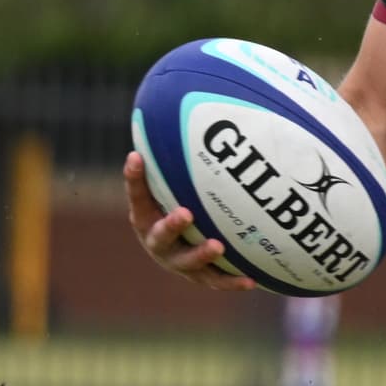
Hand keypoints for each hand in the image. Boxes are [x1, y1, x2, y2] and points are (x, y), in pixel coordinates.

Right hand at [125, 151, 256, 290]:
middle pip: (159, 236)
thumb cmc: (177, 201)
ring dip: (200, 255)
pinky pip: (215, 281)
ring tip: (218, 246)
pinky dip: (231, 281)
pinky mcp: (199, 277)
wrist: (179, 247)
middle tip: (185, 213)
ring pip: (187, 263)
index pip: (137, 196)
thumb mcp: (172, 181)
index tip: (136, 157)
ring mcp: (177, 262)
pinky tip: (251, 280)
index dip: (134, 178)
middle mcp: (157, 241)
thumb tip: (181, 104)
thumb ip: (174, 158)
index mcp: (145, 216)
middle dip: (170, 225)